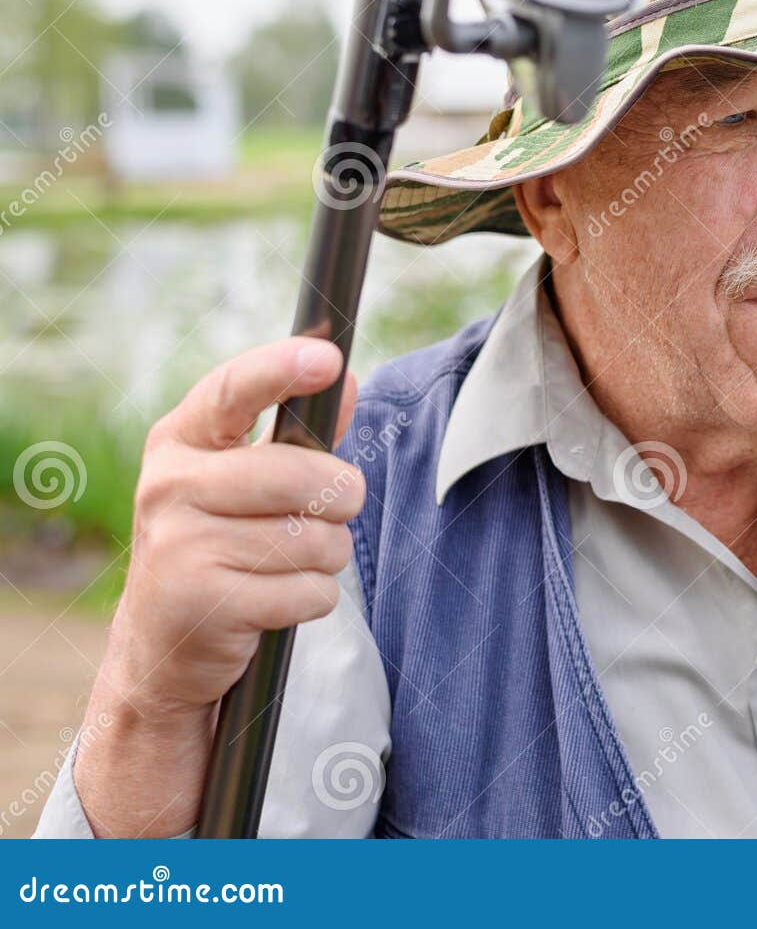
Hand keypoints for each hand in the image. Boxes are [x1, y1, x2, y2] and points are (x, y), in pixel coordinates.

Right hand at [75, 337, 361, 836]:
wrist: (163, 645)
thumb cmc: (219, 544)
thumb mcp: (243, 480)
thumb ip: (298, 434)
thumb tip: (345, 376)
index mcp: (180, 441)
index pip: (232, 390)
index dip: (281, 370)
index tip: (327, 359)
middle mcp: (169, 485)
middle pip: (304, 476)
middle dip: (340, 501)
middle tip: (327, 513)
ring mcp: (179, 544)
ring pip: (315, 539)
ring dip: (324, 558)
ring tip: (285, 565)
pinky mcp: (201, 602)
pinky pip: (307, 592)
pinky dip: (310, 600)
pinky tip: (272, 602)